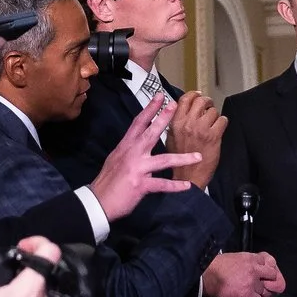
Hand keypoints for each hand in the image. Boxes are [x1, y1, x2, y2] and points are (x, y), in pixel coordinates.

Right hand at [88, 98, 197, 219]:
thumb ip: (130, 150)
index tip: (160, 96)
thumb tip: (139, 142)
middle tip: (174, 105)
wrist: (99, 200)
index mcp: (126, 146)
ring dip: (182, 158)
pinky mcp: (141, 185)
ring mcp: (137, 168)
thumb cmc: (108, 181)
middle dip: (163, 118)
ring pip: (163, 160)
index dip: (149, 109)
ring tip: (198, 157)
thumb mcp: (116, 158)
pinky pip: (162, 184)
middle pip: (150, 132)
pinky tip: (187, 186)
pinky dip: (175, 186)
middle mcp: (132, 153)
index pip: (138, 123)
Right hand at [164, 92, 225, 188]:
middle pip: (201, 101)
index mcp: (176, 123)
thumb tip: (184, 110)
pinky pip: (222, 120)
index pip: (185, 99)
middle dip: (207, 102)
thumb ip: (176, 123)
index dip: (193, 94)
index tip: (198, 95)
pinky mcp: (213, 136)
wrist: (188, 176)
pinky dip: (223, 122)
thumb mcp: (171, 138)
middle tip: (209, 106)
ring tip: (213, 123)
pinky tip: (218, 129)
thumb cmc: (179, 161)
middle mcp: (188, 124)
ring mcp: (201, 129)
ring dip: (215, 115)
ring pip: (213, 111)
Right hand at [202, 251, 285, 296]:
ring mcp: (252, 282)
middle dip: (270, 282)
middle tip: (265, 287)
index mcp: (251, 258)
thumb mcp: (235, 257)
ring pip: (266, 291)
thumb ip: (248, 261)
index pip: (270, 263)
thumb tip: (255, 267)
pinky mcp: (247, 294)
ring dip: (262, 294)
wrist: (207, 275)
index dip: (269, 271)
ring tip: (257, 296)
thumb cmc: (217, 266)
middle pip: (273, 277)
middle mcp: (254, 269)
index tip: (267, 275)